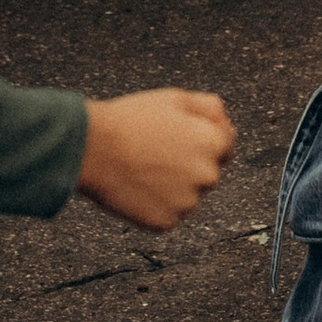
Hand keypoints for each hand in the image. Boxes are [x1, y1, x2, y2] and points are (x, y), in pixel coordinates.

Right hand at [78, 88, 234, 229]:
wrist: (92, 148)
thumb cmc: (130, 120)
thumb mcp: (175, 99)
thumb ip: (212, 109)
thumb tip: (229, 127)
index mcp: (214, 144)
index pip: (223, 147)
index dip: (197, 140)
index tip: (175, 139)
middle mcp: (208, 176)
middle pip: (205, 174)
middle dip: (187, 165)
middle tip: (154, 152)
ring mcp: (188, 203)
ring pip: (186, 196)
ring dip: (172, 187)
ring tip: (142, 168)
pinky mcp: (167, 222)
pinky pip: (168, 214)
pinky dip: (155, 205)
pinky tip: (137, 187)